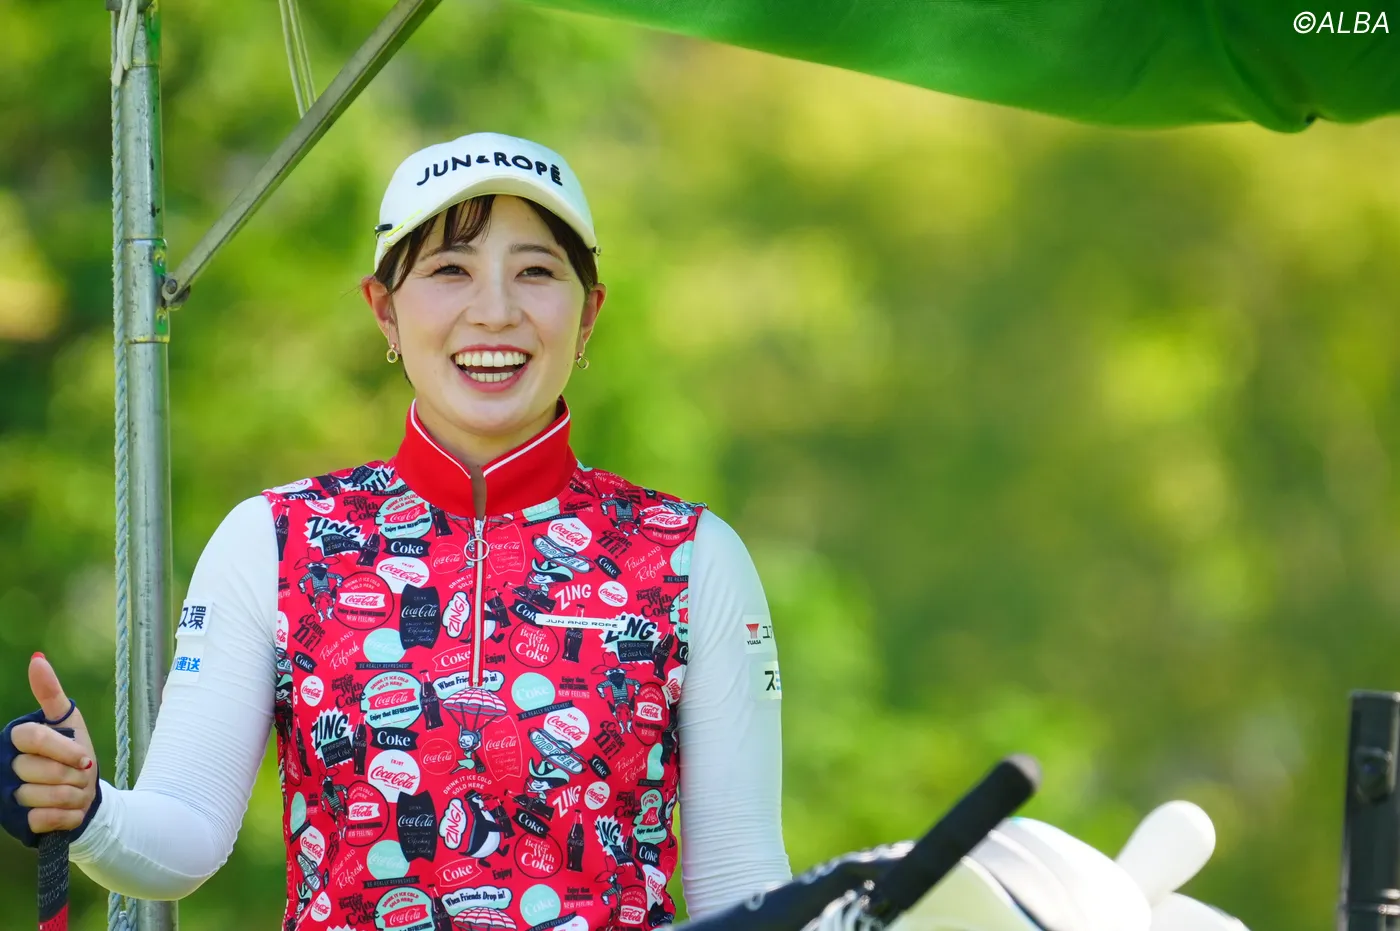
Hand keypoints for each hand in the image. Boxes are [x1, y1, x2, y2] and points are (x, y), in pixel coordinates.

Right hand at [10, 653, 97, 832]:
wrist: (85, 795)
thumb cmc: (75, 754)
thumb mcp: (69, 722)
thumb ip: (50, 693)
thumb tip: (37, 658)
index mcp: (16, 739)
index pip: (32, 738)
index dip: (63, 749)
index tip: (85, 757)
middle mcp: (6, 766)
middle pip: (43, 769)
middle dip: (74, 775)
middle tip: (80, 776)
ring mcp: (9, 796)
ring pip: (46, 796)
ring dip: (74, 796)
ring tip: (76, 793)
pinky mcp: (18, 822)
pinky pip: (46, 819)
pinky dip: (68, 816)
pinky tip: (70, 811)